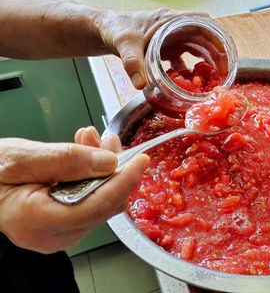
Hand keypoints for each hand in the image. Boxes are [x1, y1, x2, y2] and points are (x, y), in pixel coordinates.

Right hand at [0, 127, 148, 253]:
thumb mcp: (23, 158)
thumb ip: (66, 160)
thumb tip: (109, 162)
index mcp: (39, 221)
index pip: (99, 205)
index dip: (125, 181)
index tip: (141, 159)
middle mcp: (53, 236)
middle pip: (104, 203)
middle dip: (113, 168)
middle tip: (106, 138)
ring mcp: (59, 235)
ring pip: (100, 201)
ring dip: (102, 169)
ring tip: (90, 140)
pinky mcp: (63, 228)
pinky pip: (90, 202)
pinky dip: (92, 177)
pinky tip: (84, 156)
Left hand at [97, 8, 220, 89]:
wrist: (105, 31)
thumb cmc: (115, 29)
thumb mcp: (125, 45)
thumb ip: (132, 64)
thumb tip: (140, 85)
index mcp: (170, 20)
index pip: (201, 21)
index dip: (216, 34)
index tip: (224, 50)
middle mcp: (175, 27)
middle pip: (204, 37)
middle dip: (217, 53)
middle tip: (224, 72)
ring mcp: (172, 38)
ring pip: (198, 48)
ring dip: (208, 61)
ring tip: (216, 78)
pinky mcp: (167, 48)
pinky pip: (185, 58)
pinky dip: (191, 69)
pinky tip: (193, 82)